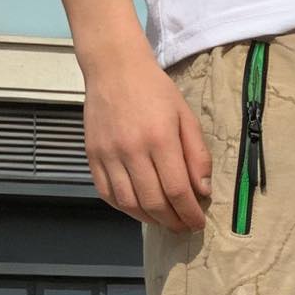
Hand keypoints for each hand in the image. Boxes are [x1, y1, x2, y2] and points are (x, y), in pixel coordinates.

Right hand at [83, 53, 211, 232]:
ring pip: (129, 203)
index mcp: (160, 139)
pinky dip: (124, 208)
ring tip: (164, 221)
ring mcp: (108, 154)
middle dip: (172, 221)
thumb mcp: (186, 117)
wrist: (114, 68)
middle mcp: (131, 150)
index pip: (177, 190)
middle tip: (183, 226)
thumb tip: (202, 190)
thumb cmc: (155, 91)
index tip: (198, 223)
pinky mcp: (92, 155)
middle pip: (153, 202)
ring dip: (149, 219)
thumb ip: (197, 155)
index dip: (189, 213)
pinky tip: (139, 209)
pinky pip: (107, 193)